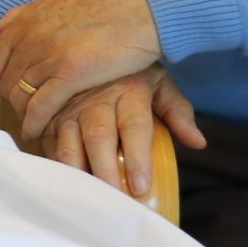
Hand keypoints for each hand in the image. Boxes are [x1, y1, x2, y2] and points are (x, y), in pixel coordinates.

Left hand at [0, 0, 162, 138]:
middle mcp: (31, 37)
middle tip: (24, 111)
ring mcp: (49, 56)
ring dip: (23, 113)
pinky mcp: (70, 74)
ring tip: (32, 123)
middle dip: (12, 99)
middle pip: (6, 80)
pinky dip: (34, 123)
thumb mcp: (54, 0)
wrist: (141, 5)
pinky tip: (36, 132)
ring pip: (20, 95)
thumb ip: (18, 17)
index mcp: (27, 20)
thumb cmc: (106, 3)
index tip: (10, 89)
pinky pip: (40, 107)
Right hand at [36, 65, 204, 198]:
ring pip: (68, 143)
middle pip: (98, 137)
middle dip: (105, 170)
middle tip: (114, 200)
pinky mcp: (48, 118)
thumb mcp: (158, 84)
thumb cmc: (130, 74)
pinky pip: (49, 145)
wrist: (87, 47)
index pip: (134, 126)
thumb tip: (199, 143)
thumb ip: (177, 112)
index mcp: (128, 91)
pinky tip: (66, 187)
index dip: (137, 157)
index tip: (141, 186)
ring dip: (77, 173)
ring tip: (87, 199)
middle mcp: (96, 100)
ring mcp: (68, 108)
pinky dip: (57, 168)